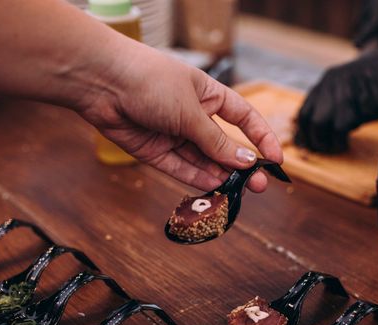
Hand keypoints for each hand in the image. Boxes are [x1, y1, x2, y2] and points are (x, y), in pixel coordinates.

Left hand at [78, 42, 282, 192]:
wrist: (101, 82)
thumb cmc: (150, 81)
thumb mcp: (191, 111)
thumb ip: (217, 141)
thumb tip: (246, 161)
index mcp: (209, 95)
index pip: (243, 118)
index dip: (260, 138)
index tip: (275, 159)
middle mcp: (193, 116)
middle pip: (224, 145)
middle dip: (241, 166)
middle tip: (258, 186)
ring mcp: (174, 134)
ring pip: (203, 161)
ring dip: (220, 176)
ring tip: (238, 191)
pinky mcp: (155, 150)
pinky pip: (181, 168)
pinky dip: (197, 179)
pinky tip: (213, 188)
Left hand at [295, 37, 377, 153]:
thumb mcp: (356, 83)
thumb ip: (343, 99)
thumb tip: (337, 122)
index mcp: (328, 79)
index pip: (306, 107)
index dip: (304, 126)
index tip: (307, 139)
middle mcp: (328, 86)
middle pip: (305, 118)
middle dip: (309, 137)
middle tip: (317, 149)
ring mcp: (339, 96)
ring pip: (317, 126)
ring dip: (322, 142)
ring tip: (333, 148)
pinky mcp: (352, 107)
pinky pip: (337, 132)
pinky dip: (339, 143)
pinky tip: (345, 146)